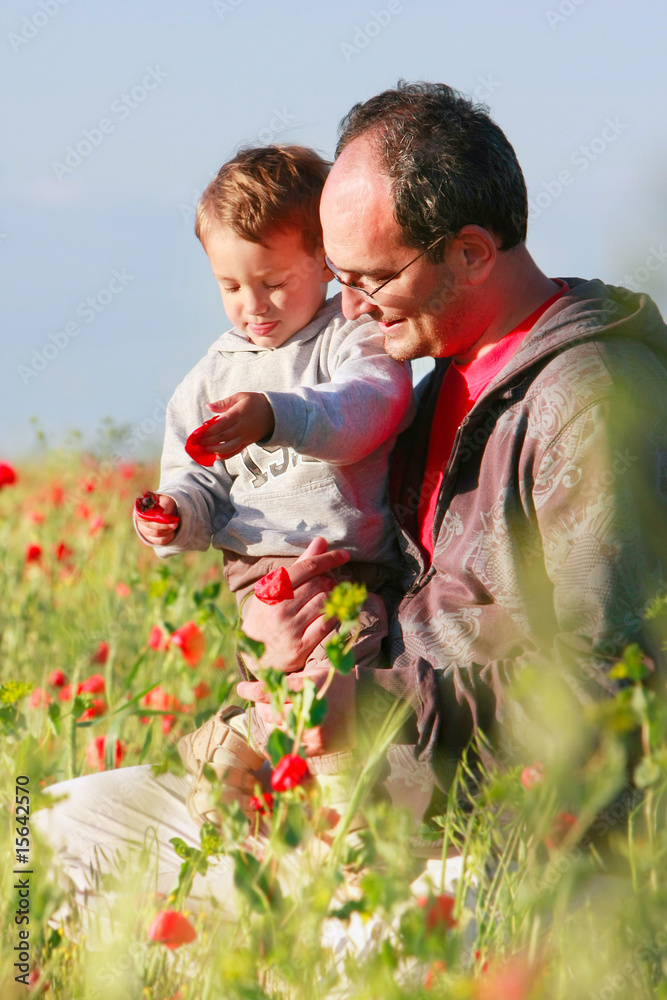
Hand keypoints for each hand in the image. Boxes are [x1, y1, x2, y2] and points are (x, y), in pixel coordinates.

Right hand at [135, 494, 178, 545]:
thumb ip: (164, 506)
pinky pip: (160, 541)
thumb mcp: (165, 501)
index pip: (140, 516)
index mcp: (139, 512)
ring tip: (175, 525)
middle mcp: (140, 523)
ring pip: (156, 534)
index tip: (163, 516)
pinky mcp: (152, 539)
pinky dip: (168, 536)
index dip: (151, 517)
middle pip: (151, 526)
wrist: (168, 512)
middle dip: (165, 525)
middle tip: (175, 523)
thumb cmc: (164, 505)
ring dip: (168, 530)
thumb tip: (163, 515)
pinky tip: (173, 532)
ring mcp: (145, 532)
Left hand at [195, 392, 274, 459]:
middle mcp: (242, 427)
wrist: (274, 413)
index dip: (209, 430)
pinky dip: (226, 456)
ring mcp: (245, 436)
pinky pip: (236, 451)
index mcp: (239, 414)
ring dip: (215, 450)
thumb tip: (208, 407)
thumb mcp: (240, 396)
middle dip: (208, 441)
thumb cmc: (254, 402)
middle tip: (196, 442)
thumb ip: (223, 403)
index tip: (198, 432)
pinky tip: (216, 457)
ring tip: (203, 450)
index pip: (221, 424)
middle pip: (223, 436)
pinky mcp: (248, 443)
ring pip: (229, 446)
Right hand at [237, 537, 349, 674]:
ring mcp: (290, 629)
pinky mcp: (301, 647)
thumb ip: (300, 565)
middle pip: (318, 584)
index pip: (306, 568)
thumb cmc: (267, 615)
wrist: (256, 654)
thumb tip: (321, 541)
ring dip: (331, 598)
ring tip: (327, 599)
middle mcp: (279, 609)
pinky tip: (331, 613)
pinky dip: (333, 615)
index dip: (328, 559)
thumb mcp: (275, 588)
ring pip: (324, 602)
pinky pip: (327, 623)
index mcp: (271, 590)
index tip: (344, 555)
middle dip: (329, 581)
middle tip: (329, 584)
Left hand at [247, 668, 356, 756]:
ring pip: (280, 729)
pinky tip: (281, 733)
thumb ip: (290, 681)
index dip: (252, 690)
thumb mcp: (314, 673)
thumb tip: (260, 687)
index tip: (240, 687)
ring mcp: (315, 730)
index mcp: (309, 686)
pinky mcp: (321, 746)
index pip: (271, 691)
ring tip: (277, 713)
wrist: (368, 700)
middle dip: (262, 706)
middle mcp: (311, 708)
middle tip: (262, 701)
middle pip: (272, 712)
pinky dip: (284, 740)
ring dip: (273, 721)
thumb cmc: (336, 683)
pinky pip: (293, 746)